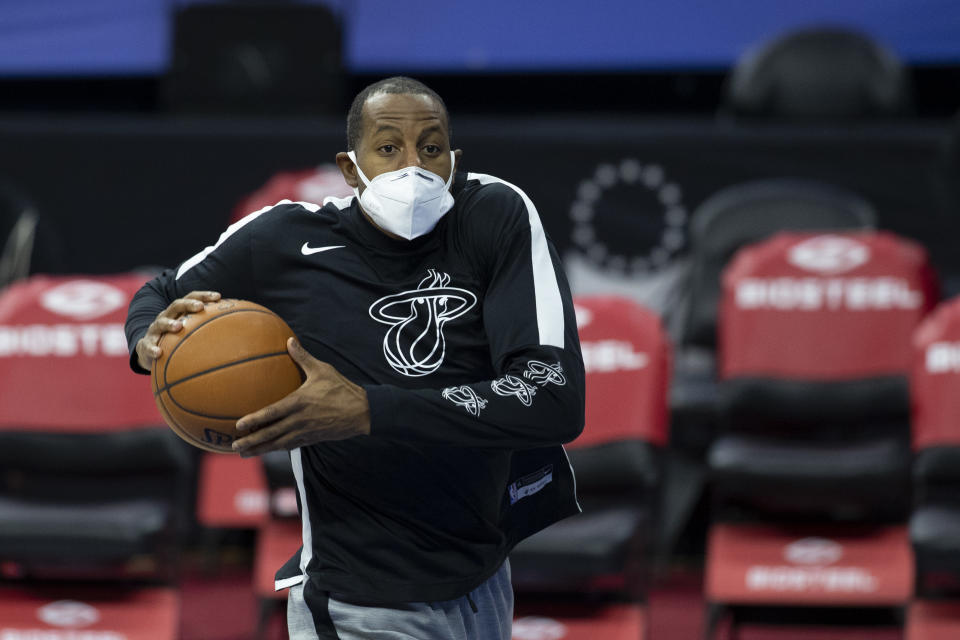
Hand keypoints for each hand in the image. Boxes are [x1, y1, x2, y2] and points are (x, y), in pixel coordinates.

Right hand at [135, 291, 220, 370]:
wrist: (149, 349)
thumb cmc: (176, 339)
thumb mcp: (191, 332)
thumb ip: (210, 331)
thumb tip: (241, 337)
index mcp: (179, 312)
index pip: (191, 298)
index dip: (204, 295)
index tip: (218, 297)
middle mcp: (167, 316)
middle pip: (177, 305)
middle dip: (189, 304)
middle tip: (200, 307)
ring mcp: (155, 329)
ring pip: (161, 323)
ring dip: (170, 323)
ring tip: (178, 327)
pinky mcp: (145, 344)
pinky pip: (148, 346)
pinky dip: (152, 348)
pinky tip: (159, 353)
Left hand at [232, 338, 370, 456]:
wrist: (362, 412)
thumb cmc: (342, 389)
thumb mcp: (322, 370)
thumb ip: (303, 357)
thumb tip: (289, 341)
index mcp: (298, 403)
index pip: (271, 413)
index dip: (254, 420)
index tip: (238, 425)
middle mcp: (299, 421)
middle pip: (270, 434)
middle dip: (251, 442)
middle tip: (234, 446)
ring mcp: (305, 432)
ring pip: (278, 444)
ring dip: (260, 449)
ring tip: (244, 453)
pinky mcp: (312, 439)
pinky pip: (291, 446)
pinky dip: (277, 448)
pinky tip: (269, 449)